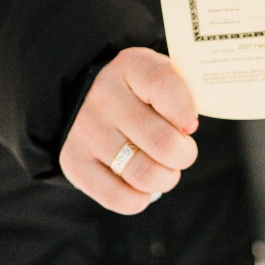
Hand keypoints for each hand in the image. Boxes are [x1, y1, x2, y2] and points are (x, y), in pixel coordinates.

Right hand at [59, 47, 199, 215]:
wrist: (87, 97)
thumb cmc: (140, 92)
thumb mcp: (159, 75)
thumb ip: (181, 94)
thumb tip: (188, 129)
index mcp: (131, 65)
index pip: (166, 88)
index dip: (186, 113)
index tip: (189, 124)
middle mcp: (104, 96)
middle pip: (162, 142)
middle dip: (184, 155)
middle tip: (182, 153)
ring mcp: (86, 130)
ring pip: (145, 175)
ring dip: (165, 178)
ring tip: (164, 169)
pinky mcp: (74, 162)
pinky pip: (121, 199)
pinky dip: (141, 198)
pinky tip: (142, 184)